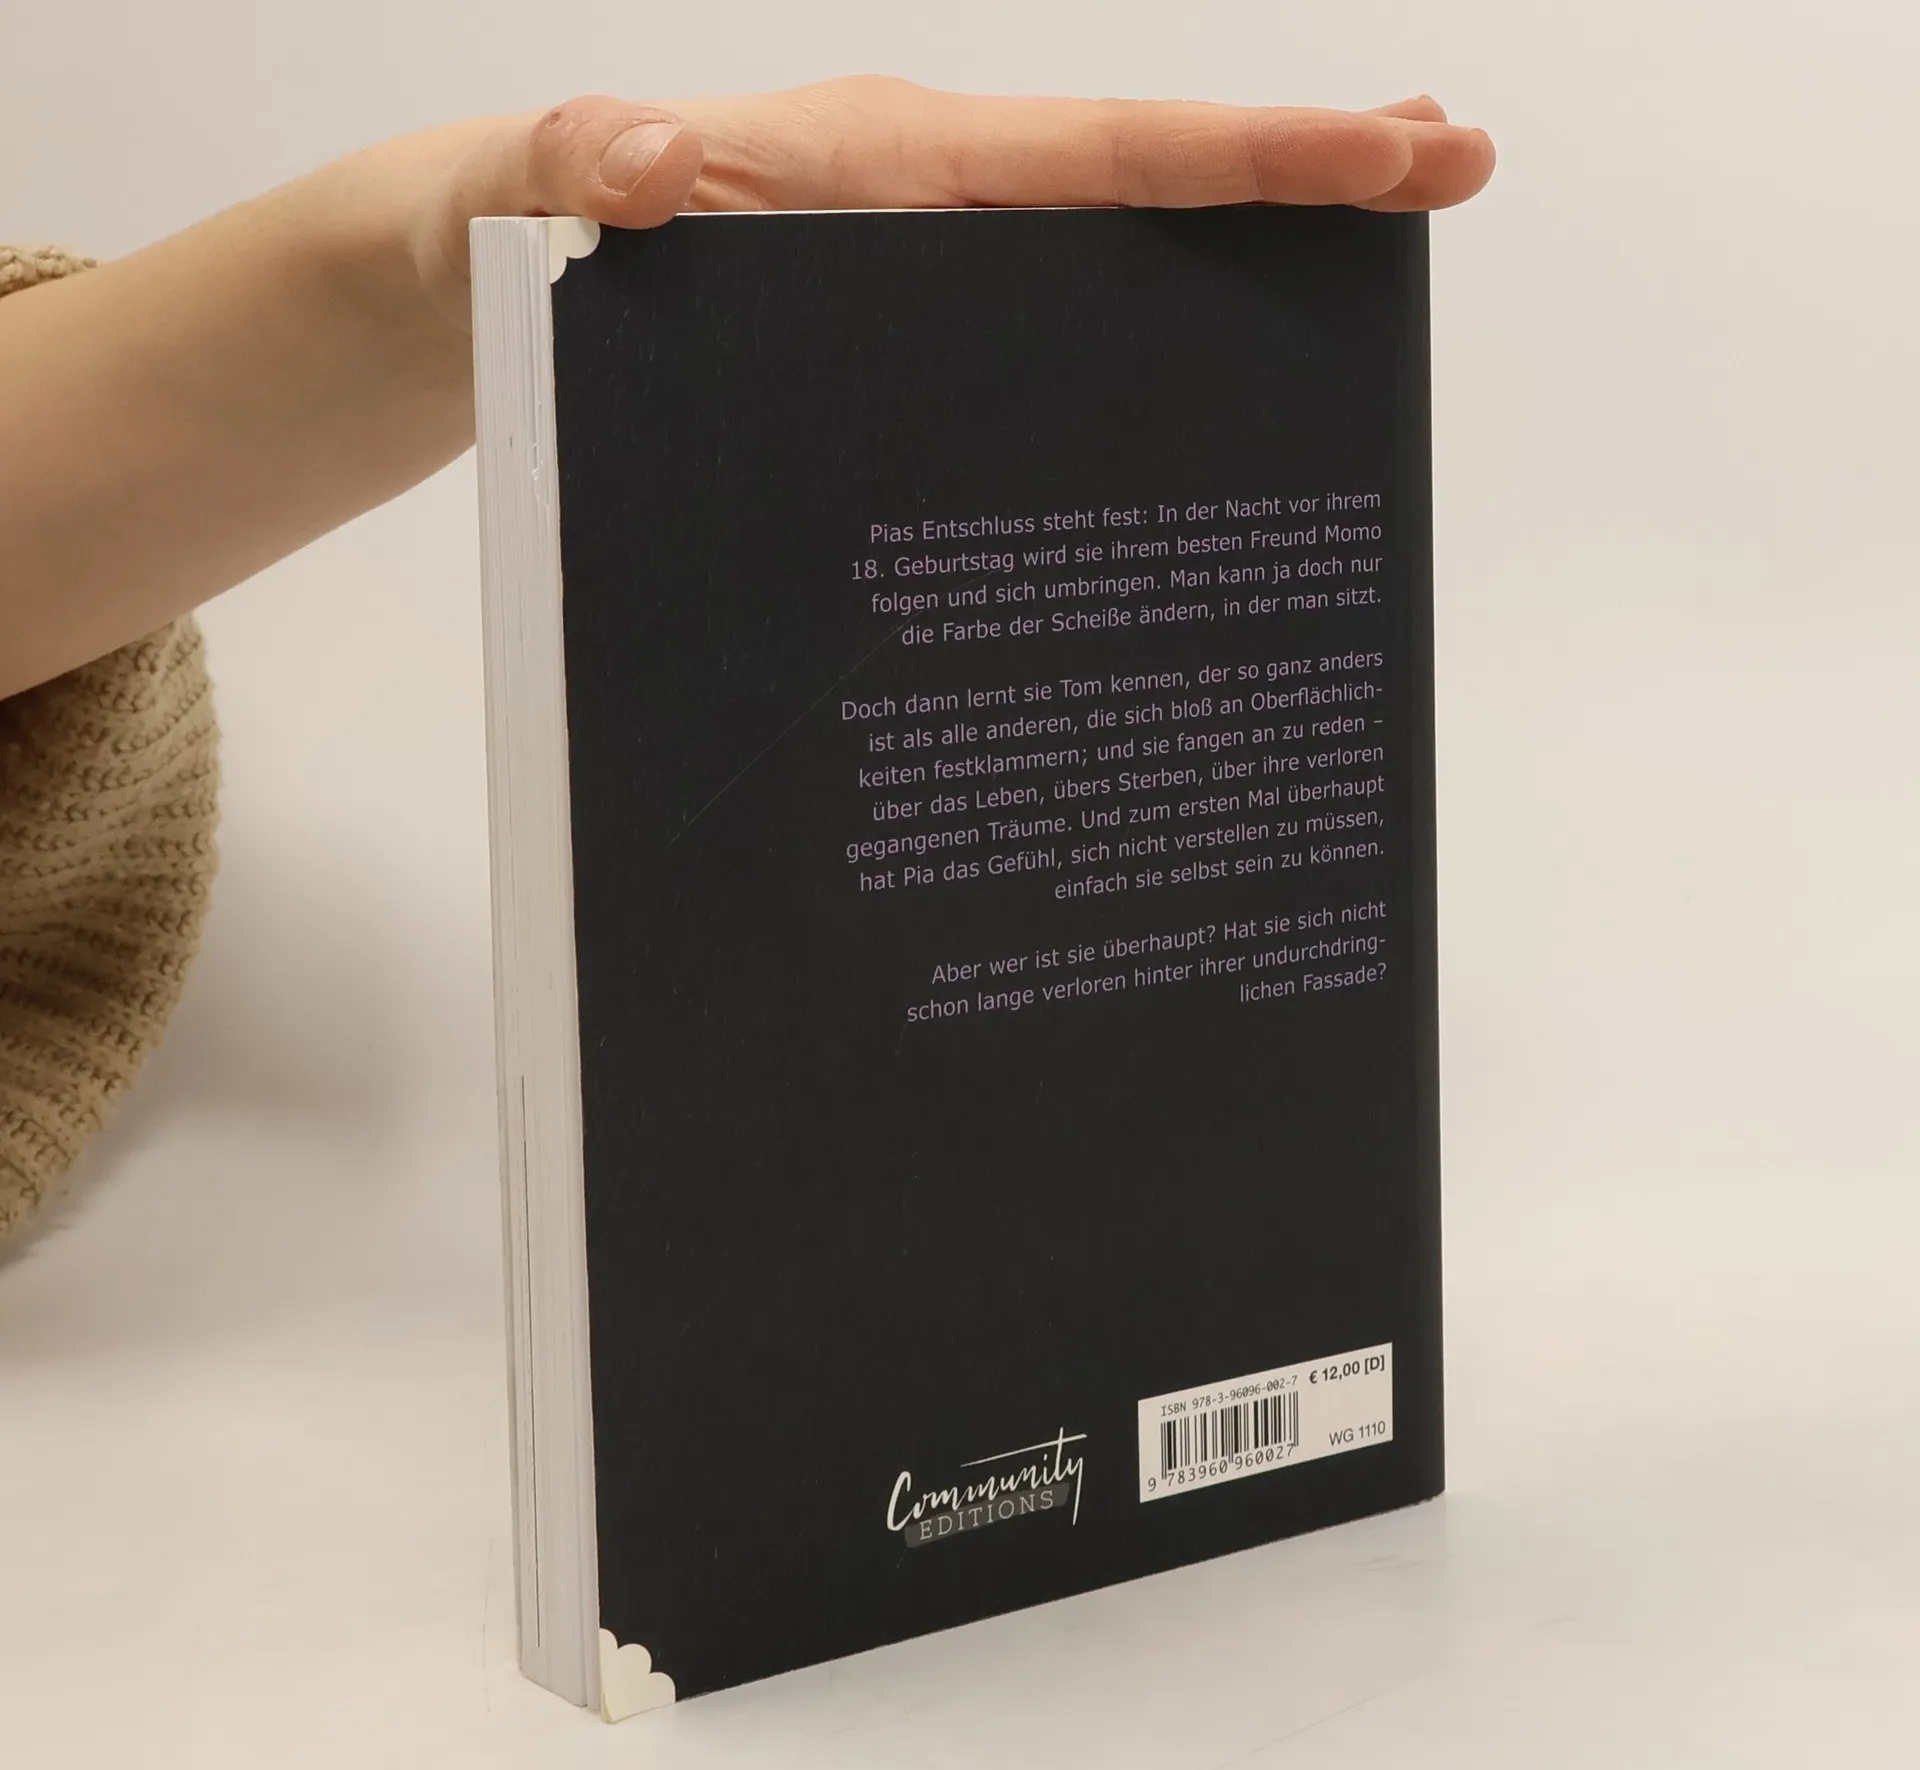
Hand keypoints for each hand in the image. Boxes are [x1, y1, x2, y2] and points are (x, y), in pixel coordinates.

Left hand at [405, 77, 1494, 325]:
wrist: (465, 286)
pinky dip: (1132, 360)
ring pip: (1103, 272)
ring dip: (1234, 282)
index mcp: (879, 165)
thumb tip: (646, 161)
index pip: (1098, 151)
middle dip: (1296, 183)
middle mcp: (925, 210)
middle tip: (1451, 172)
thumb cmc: (500, 233)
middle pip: (1142, 190)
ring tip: (1363, 309)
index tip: (1398, 148)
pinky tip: (1192, 429)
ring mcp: (920, 283)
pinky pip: (1035, 347)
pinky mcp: (896, 347)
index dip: (1249, 153)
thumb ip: (572, 167)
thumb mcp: (517, 195)